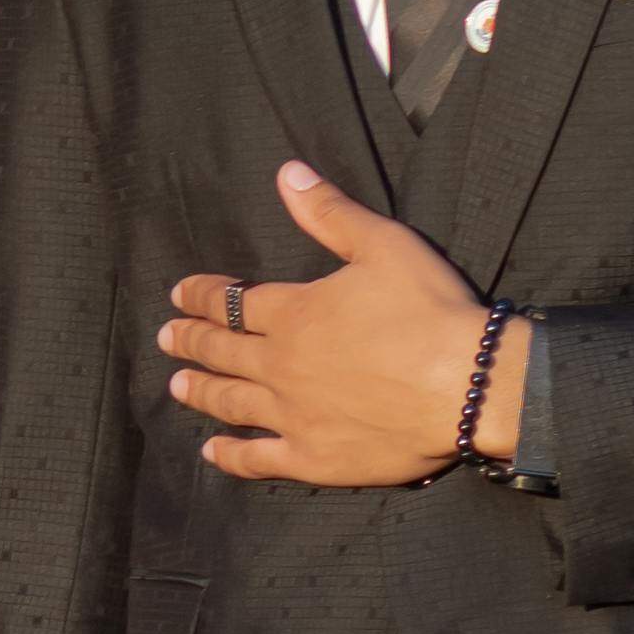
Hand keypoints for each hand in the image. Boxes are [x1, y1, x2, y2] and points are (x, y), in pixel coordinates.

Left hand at [161, 161, 525, 486]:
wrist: (467, 386)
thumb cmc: (430, 311)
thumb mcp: (382, 244)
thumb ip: (329, 213)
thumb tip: (286, 174)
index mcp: (294, 313)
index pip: (235, 301)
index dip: (203, 295)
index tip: (180, 294)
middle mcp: (281, 365)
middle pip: (223, 352)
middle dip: (192, 340)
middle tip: (166, 337)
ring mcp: (293, 416)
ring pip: (231, 403)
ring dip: (201, 392)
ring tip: (177, 386)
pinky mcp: (314, 458)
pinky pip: (259, 459)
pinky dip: (231, 457)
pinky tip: (212, 453)